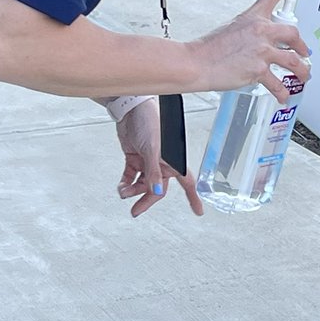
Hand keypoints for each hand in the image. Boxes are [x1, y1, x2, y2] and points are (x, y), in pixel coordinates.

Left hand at [115, 99, 203, 217]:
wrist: (131, 109)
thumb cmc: (149, 123)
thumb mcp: (152, 150)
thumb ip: (153, 172)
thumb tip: (155, 192)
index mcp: (172, 161)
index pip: (187, 182)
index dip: (193, 197)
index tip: (198, 211)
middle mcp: (162, 163)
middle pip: (158, 189)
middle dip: (146, 200)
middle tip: (136, 211)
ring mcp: (148, 162)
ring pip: (142, 184)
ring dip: (132, 190)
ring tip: (123, 191)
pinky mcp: (134, 159)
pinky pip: (131, 177)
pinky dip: (125, 183)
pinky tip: (121, 186)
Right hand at [190, 0, 311, 103]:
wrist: (197, 63)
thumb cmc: (209, 49)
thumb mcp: (231, 28)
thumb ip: (249, 32)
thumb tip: (258, 41)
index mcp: (253, 17)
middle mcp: (260, 31)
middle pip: (293, 33)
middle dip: (302, 45)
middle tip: (305, 52)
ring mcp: (261, 51)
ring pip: (293, 61)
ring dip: (302, 71)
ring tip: (303, 76)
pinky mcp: (258, 70)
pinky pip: (277, 84)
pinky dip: (282, 93)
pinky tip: (284, 96)